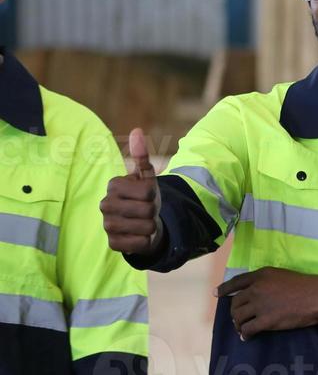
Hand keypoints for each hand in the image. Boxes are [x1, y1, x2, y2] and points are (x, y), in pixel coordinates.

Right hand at [100, 128, 161, 255]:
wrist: (143, 223)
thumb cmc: (144, 197)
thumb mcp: (147, 177)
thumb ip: (142, 155)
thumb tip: (136, 131)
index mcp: (114, 185)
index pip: (147, 191)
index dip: (154, 195)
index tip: (147, 196)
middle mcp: (105, 204)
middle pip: (147, 210)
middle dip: (153, 211)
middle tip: (146, 211)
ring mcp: (106, 224)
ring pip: (145, 227)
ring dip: (151, 226)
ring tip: (144, 222)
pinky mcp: (112, 243)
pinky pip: (138, 243)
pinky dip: (145, 241)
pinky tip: (139, 236)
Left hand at [217, 268, 317, 338]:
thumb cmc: (305, 285)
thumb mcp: (282, 275)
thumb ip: (266, 281)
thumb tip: (257, 293)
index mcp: (261, 275)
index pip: (236, 282)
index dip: (225, 289)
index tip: (217, 294)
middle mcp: (257, 289)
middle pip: (236, 303)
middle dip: (235, 312)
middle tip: (238, 318)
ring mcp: (260, 305)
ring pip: (239, 317)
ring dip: (238, 324)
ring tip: (242, 328)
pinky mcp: (266, 321)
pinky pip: (248, 329)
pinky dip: (245, 334)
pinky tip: (247, 337)